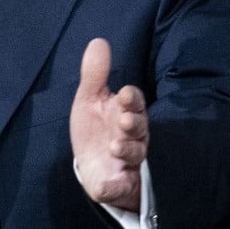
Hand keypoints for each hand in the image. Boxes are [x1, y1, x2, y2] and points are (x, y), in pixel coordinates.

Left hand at [70, 38, 148, 212]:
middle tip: (124, 121)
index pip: (134, 102)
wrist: (92, 166)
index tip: (123, 94)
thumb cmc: (96, 128)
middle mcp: (132, 136)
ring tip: (114, 145)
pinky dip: (113, 187)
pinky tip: (103, 186)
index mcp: (125, 112)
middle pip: (139, 128)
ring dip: (126, 150)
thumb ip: (95, 74)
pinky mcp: (119, 184)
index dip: (131, 99)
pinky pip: (120, 187)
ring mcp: (127, 161)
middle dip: (134, 124)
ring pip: (135, 155)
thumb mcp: (90, 100)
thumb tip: (98, 41)